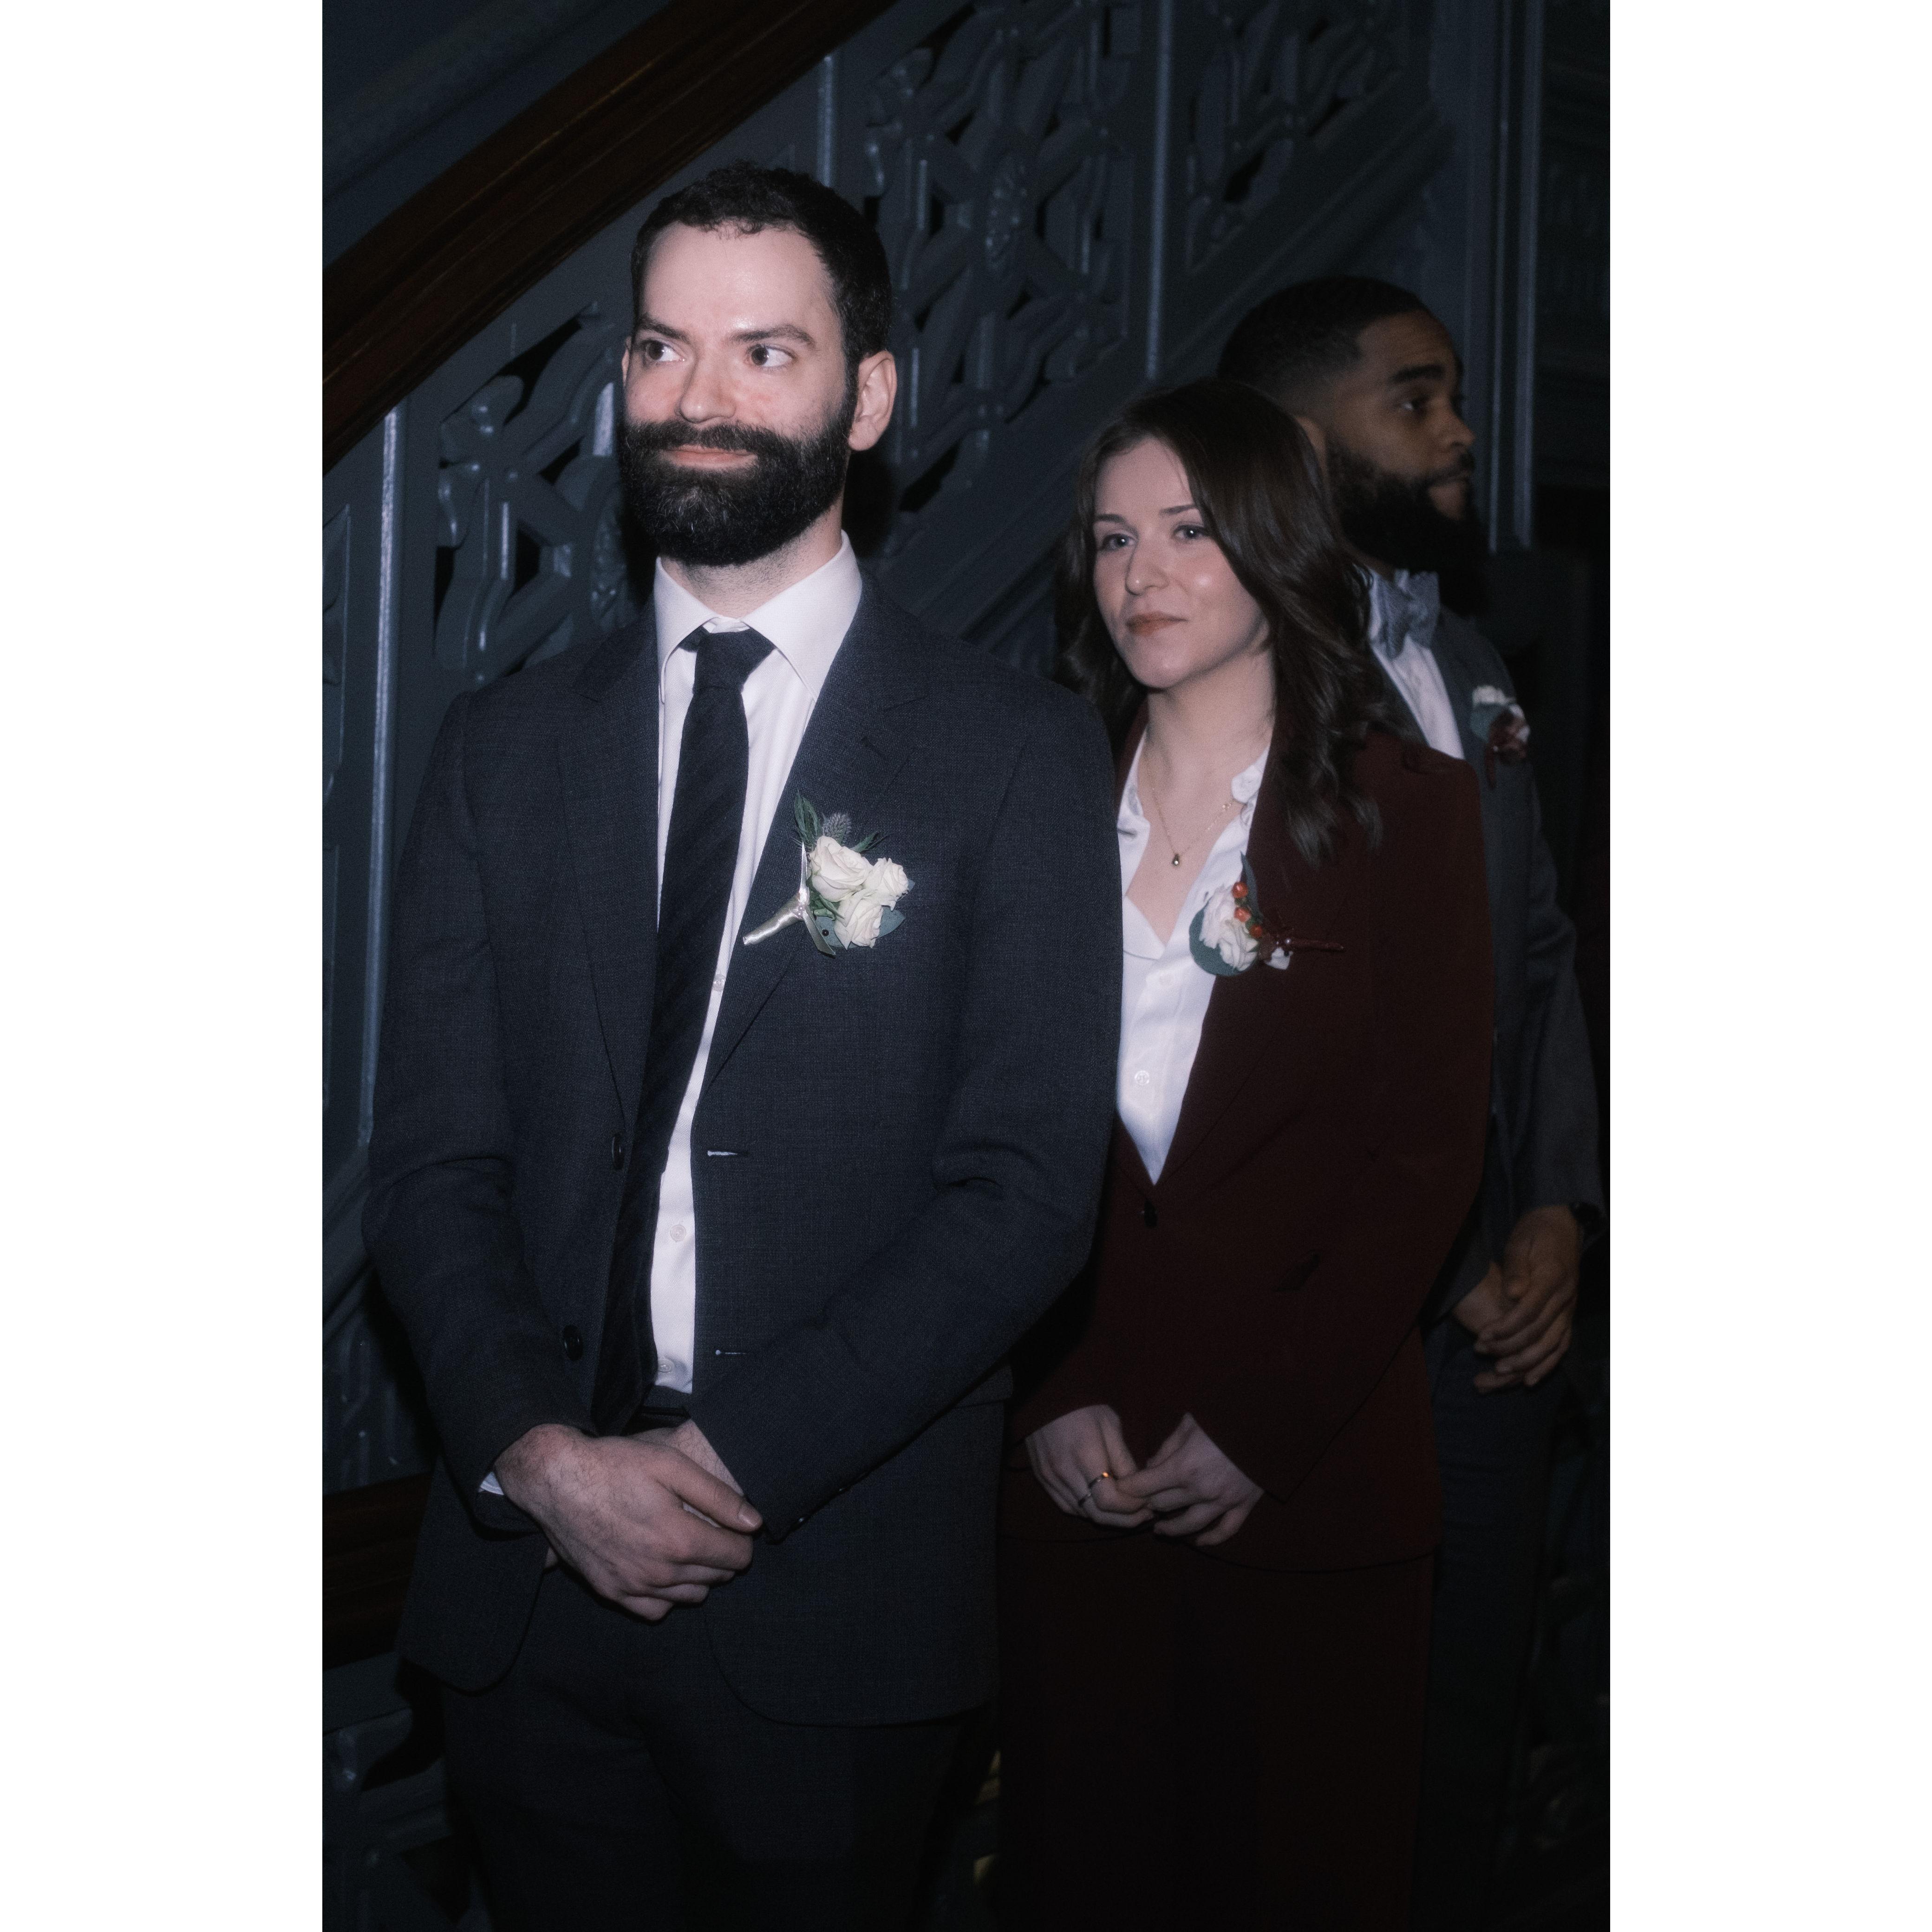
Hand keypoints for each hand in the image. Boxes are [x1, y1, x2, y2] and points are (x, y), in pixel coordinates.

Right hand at [497, 1423, 760, 1621]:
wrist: (556, 1482)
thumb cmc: (616, 1466)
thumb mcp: (672, 1465)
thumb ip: (718, 1496)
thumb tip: (754, 1523)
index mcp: (679, 1540)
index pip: (736, 1557)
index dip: (743, 1541)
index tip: (736, 1526)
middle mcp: (659, 1572)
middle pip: (715, 1577)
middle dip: (723, 1557)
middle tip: (715, 1532)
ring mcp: (632, 1586)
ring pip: (689, 1597)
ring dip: (700, 1577)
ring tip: (692, 1548)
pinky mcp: (610, 1591)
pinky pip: (654, 1610)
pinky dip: (668, 1596)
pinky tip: (666, 1571)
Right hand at [1024, 1406, 1151, 1526]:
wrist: (1045, 1392)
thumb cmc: (1084, 1405)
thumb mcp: (1111, 1424)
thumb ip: (1123, 1459)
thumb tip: (1137, 1486)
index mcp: (1085, 1456)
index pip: (1110, 1500)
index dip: (1132, 1508)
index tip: (1149, 1503)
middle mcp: (1065, 1472)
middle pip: (1097, 1514)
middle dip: (1125, 1519)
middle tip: (1144, 1514)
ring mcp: (1050, 1477)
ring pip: (1082, 1513)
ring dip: (1106, 1517)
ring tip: (1126, 1511)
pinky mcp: (1041, 1478)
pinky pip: (1066, 1505)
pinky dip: (1086, 1510)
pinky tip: (1099, 1504)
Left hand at [1112, 1413, 1261, 1546]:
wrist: (1268, 1422)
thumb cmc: (1225, 1416)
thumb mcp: (1191, 1423)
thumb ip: (1168, 1445)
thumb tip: (1151, 1464)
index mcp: (1184, 1466)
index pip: (1145, 1486)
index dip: (1129, 1489)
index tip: (1120, 1489)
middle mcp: (1200, 1490)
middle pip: (1163, 1505)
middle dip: (1148, 1504)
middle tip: (1142, 1503)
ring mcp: (1223, 1501)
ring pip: (1189, 1525)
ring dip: (1171, 1529)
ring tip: (1160, 1530)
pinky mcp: (1243, 1506)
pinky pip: (1225, 1531)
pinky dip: (1211, 1539)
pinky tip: (1199, 1541)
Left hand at [1454, 1204, 1578, 1390]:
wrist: (1562, 1224)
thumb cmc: (1536, 1232)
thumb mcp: (1521, 1242)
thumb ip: (1516, 1269)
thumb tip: (1512, 1294)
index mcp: (1553, 1277)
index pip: (1529, 1311)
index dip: (1505, 1327)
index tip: (1482, 1336)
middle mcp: (1566, 1297)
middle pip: (1539, 1332)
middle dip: (1510, 1347)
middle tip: (1483, 1353)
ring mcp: (1570, 1307)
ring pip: (1553, 1344)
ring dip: (1527, 1362)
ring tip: (1500, 1372)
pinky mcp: (1569, 1314)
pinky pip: (1563, 1345)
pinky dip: (1548, 1364)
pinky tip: (1529, 1379)